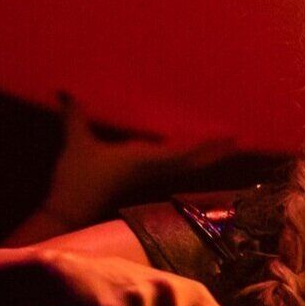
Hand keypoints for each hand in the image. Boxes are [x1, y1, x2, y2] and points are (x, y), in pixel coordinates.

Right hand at [41, 93, 235, 227]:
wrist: (66, 215)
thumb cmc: (76, 180)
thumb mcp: (76, 144)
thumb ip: (75, 115)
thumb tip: (66, 90)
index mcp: (144, 160)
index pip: (185, 152)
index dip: (208, 145)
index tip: (230, 136)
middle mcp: (152, 169)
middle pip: (193, 162)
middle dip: (216, 151)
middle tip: (239, 139)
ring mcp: (147, 178)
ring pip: (185, 167)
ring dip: (205, 157)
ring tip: (225, 146)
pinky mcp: (139, 182)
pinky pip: (172, 169)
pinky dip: (187, 160)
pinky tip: (192, 156)